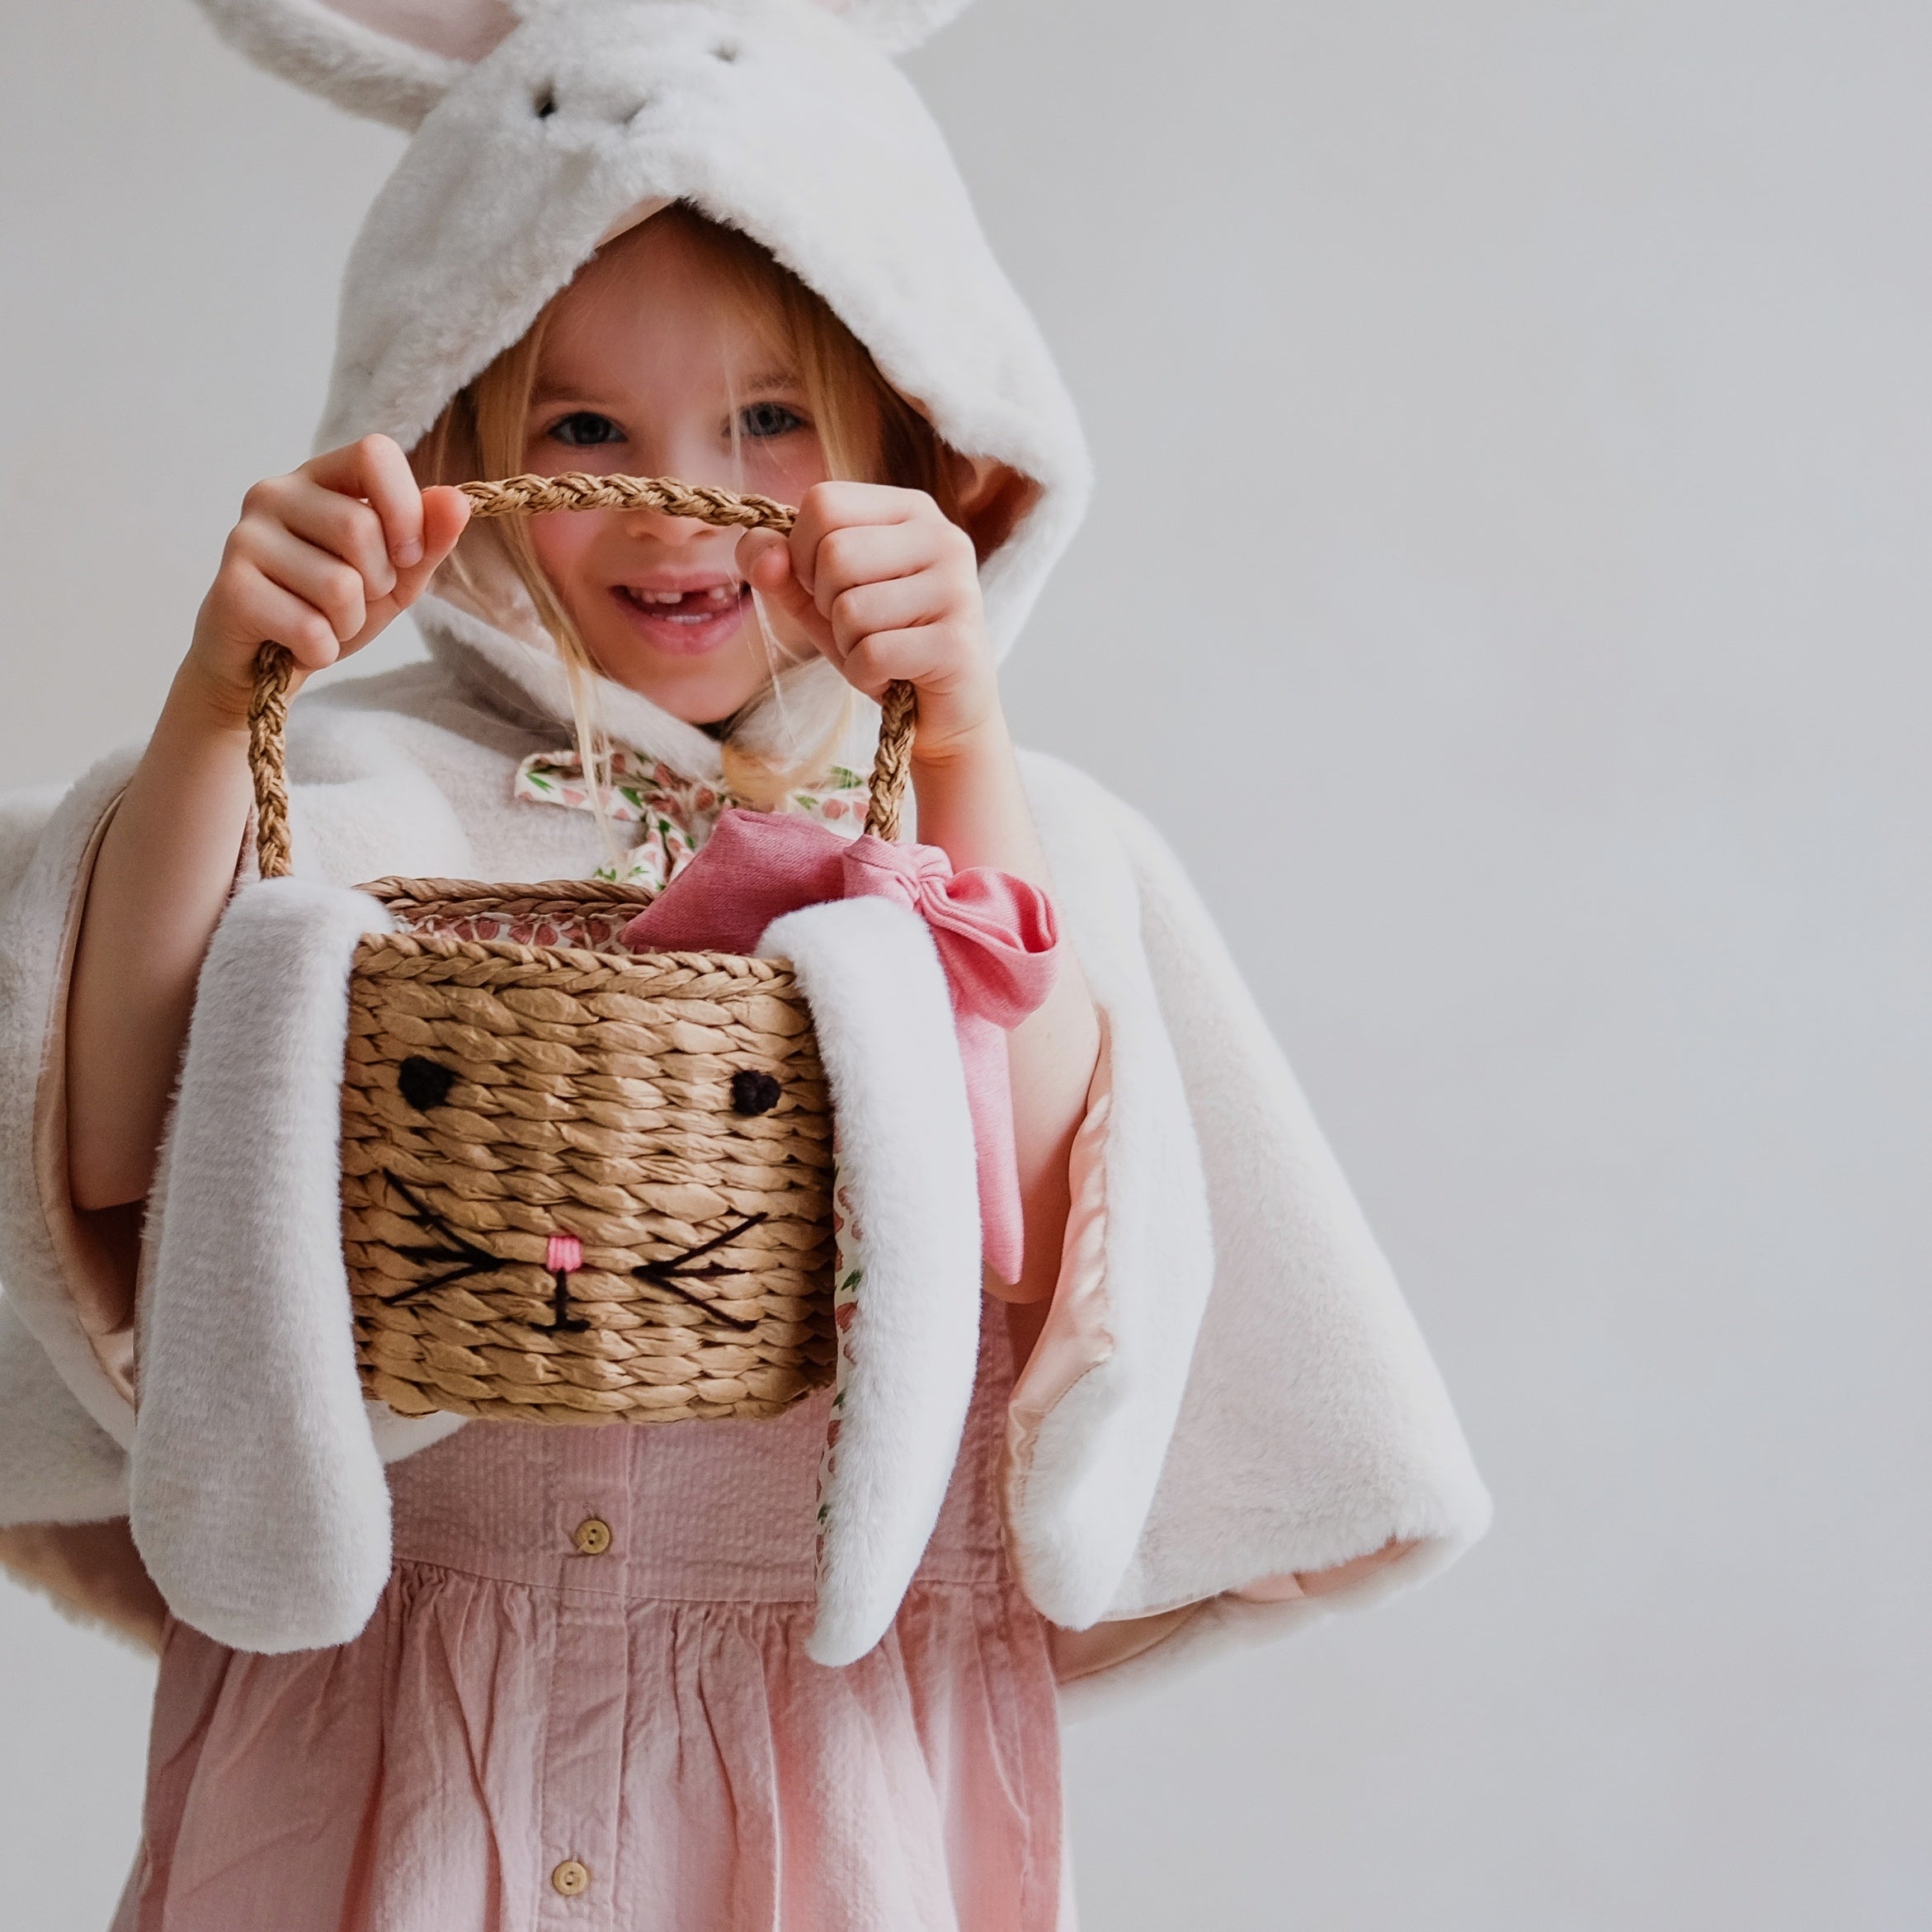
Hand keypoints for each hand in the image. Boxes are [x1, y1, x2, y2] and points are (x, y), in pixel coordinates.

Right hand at [185, 435, 469, 724]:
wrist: (265, 663)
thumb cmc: (331, 609)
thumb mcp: (395, 576)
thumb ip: (428, 540)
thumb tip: (456, 502)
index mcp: (319, 478)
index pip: (374, 454)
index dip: (406, 509)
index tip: (408, 555)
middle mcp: (274, 493)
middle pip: (360, 527)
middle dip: (378, 584)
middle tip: (353, 600)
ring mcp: (245, 537)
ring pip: (339, 586)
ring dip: (348, 623)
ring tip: (322, 623)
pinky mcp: (230, 588)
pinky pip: (310, 628)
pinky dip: (322, 650)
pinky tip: (298, 645)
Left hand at [737, 482, 1000, 761]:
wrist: (942, 713)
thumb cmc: (881, 646)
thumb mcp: (819, 600)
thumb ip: (779, 568)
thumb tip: (763, 556)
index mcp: (909, 510)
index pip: (824, 502)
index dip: (802, 552)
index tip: (828, 587)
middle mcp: (942, 537)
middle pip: (835, 553)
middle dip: (826, 605)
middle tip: (860, 628)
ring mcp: (957, 588)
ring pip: (851, 608)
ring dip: (848, 645)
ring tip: (881, 654)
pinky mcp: (957, 643)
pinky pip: (872, 653)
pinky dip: (865, 675)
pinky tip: (893, 677)